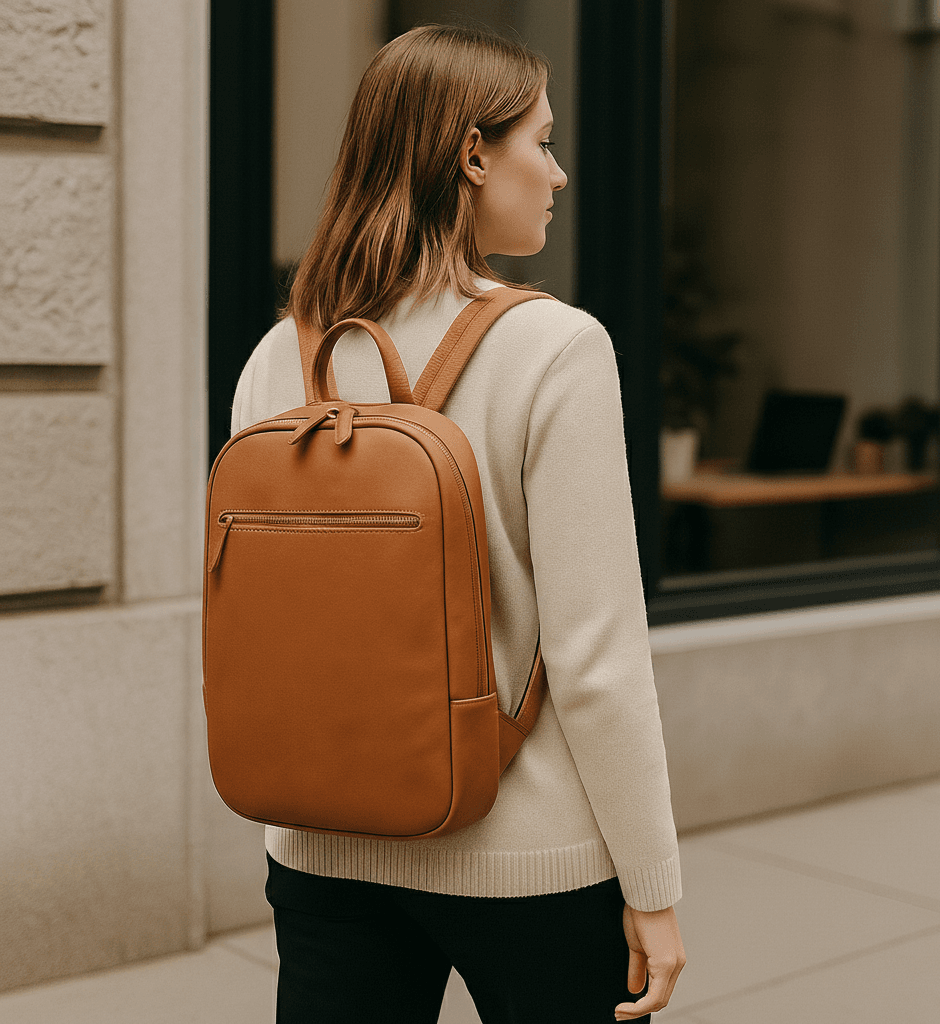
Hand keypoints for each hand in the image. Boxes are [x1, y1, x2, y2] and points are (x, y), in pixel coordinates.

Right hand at [614, 904, 685, 1019]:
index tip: (625, 1008)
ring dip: (638, 1011)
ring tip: (619, 1012)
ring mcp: (674, 964)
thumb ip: (639, 968)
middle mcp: (677, 964)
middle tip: (619, 1014)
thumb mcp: (637, 946)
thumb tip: (634, 990)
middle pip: (661, 1000)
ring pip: (659, 1000)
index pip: (661, 991)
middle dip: (639, 1011)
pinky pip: (655, 995)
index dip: (643, 1004)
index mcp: (672, 959)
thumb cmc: (640, 911)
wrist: (645, 892)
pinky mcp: (666, 963)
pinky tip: (625, 1006)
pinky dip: (640, 1005)